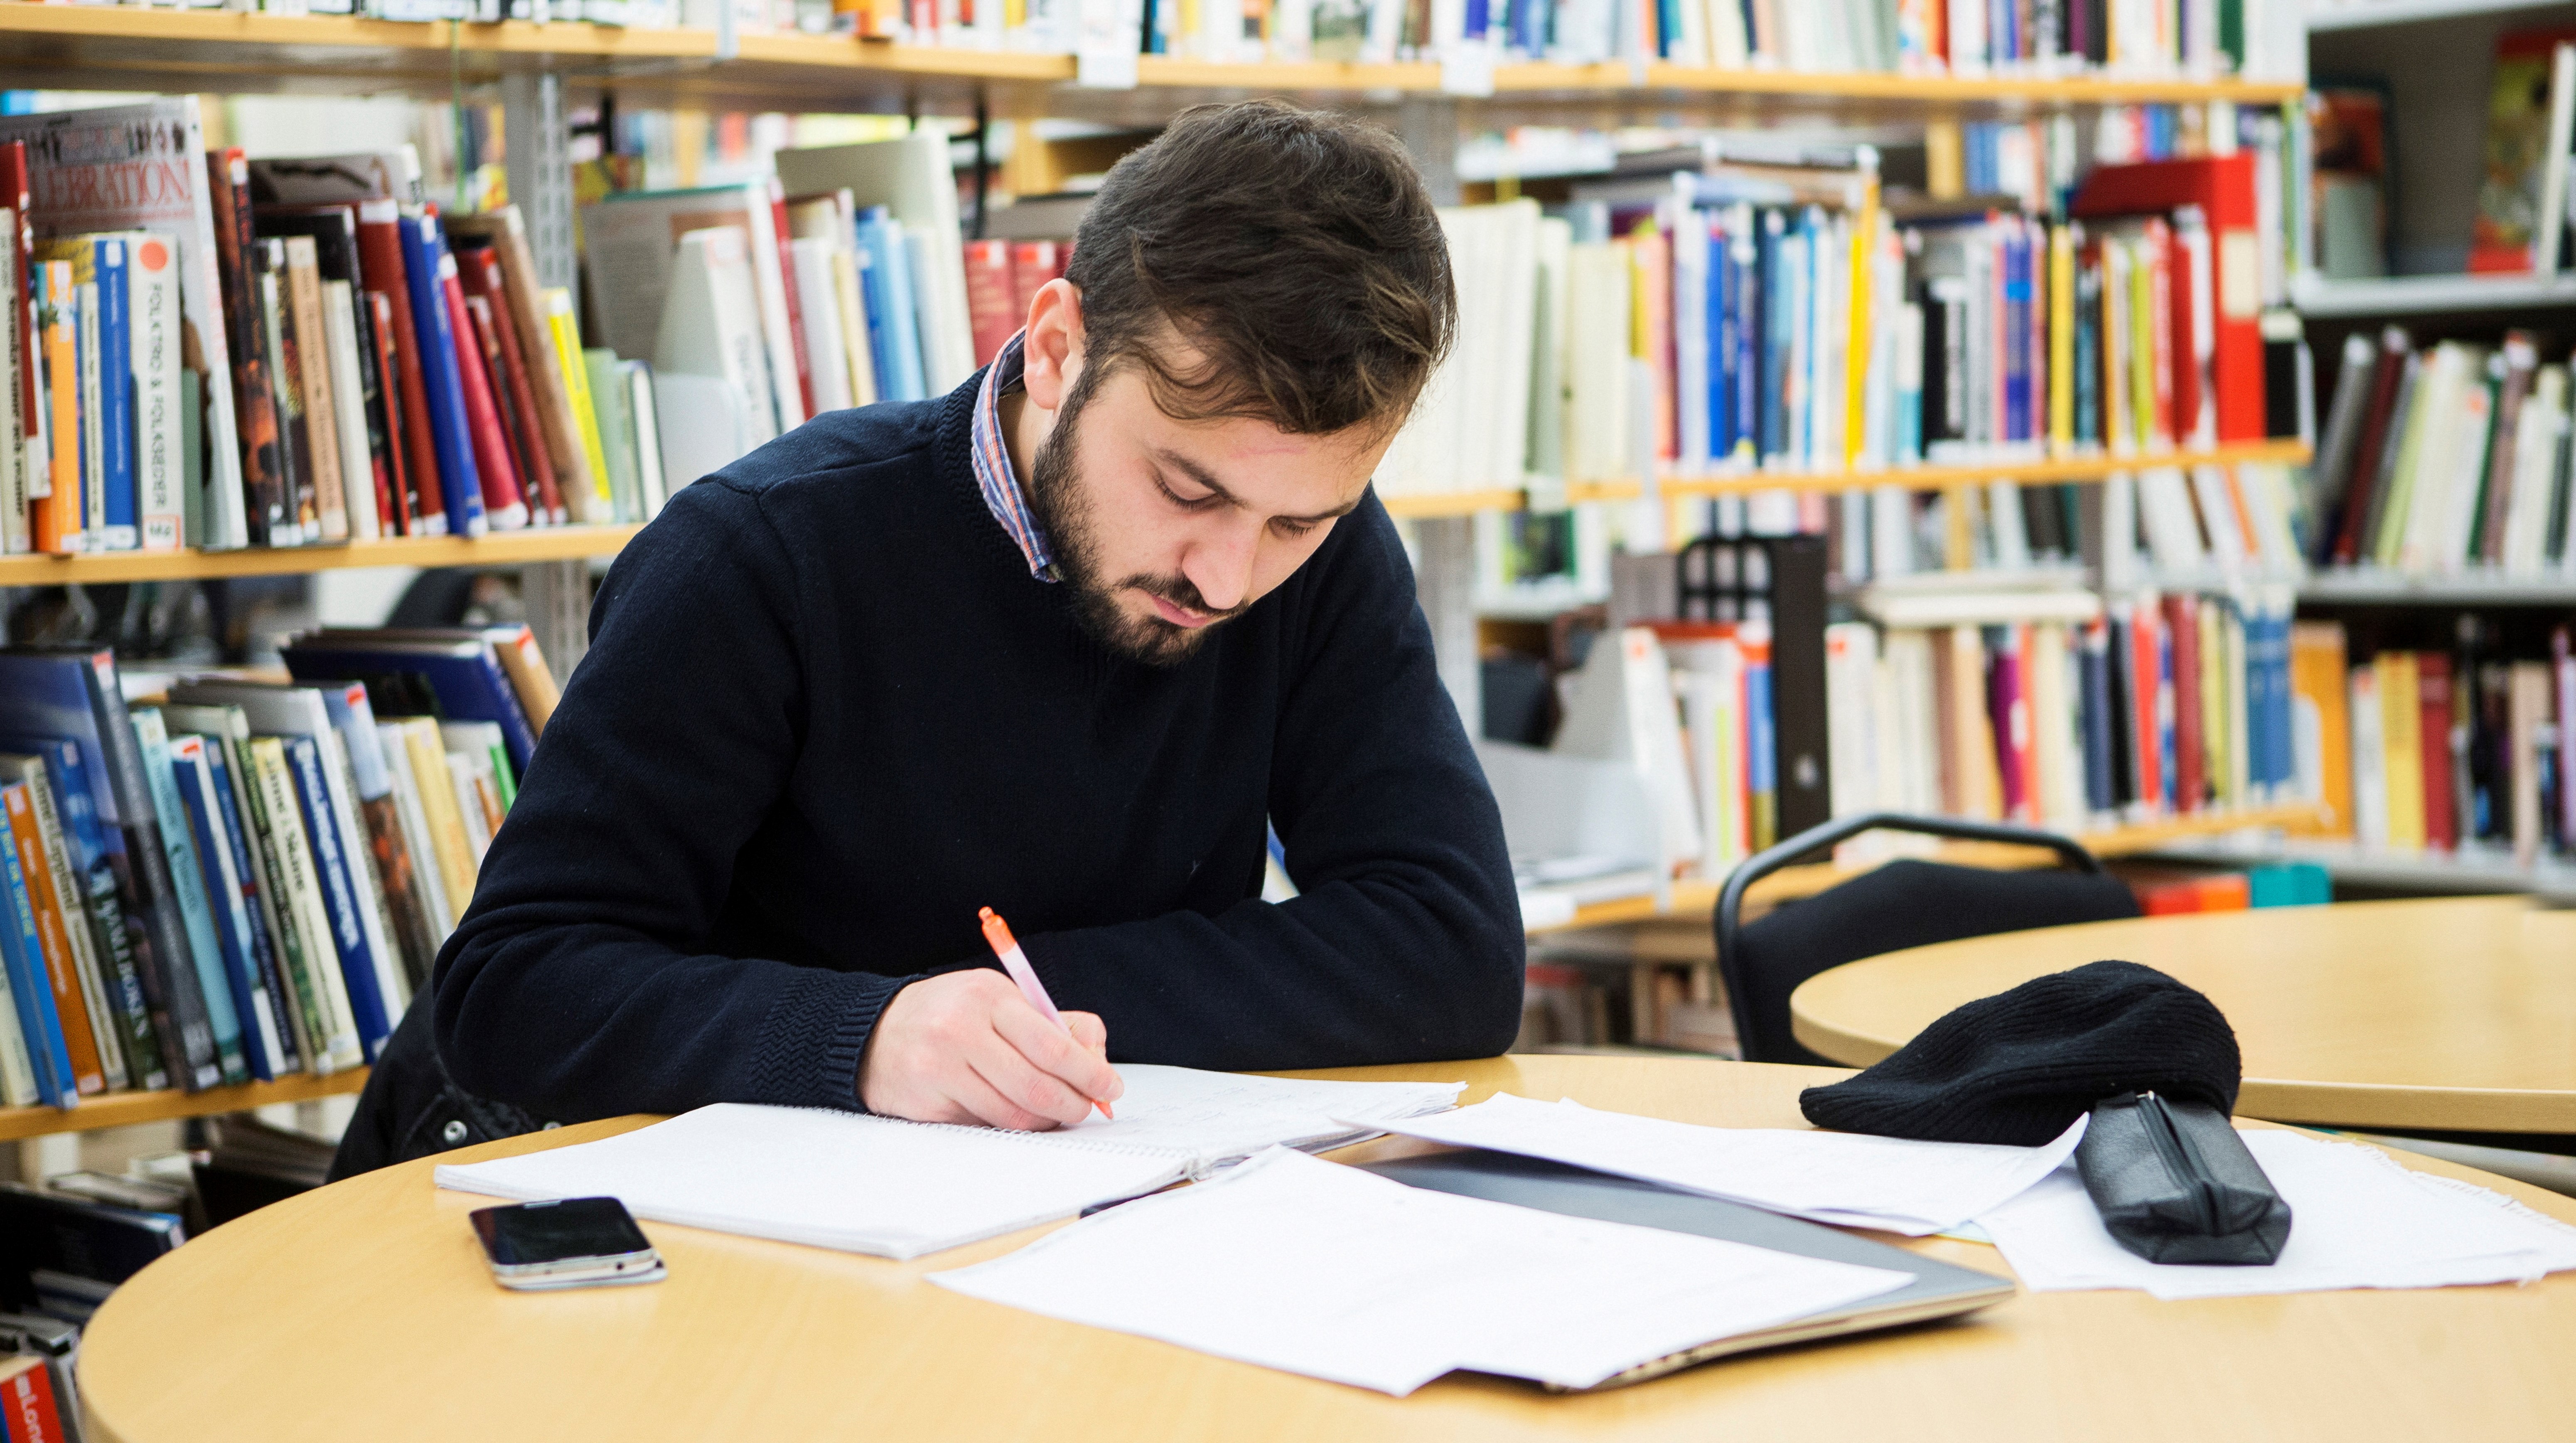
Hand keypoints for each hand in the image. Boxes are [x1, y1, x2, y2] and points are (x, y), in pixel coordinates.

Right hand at [859, 969, 1121, 1129]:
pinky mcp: (926, 1101)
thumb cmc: (950, 1015)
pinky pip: (984, 1125)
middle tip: (1087, 1109)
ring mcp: (939, 1067)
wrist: (875, 1032)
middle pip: (1036, 1085)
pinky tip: (1016, 1115)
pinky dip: (1009, 1126)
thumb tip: (1099, 1057)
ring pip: (1012, 1113)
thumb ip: (1054, 1023)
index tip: (1110, 1087)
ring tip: (1055, 1114)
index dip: (1089, 1073)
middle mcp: (961, 1029)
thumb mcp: (1001, 1000)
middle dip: (1073, 1105)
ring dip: (1044, 1121)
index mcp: (988, 996)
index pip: (1052, 1044)